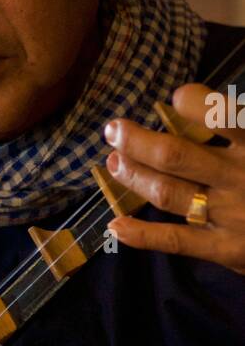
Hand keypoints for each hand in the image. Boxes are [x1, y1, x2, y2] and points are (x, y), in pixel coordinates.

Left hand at [102, 83, 244, 274]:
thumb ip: (243, 125)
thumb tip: (209, 101)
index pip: (227, 118)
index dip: (199, 105)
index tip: (177, 95)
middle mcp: (241, 179)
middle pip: (177, 157)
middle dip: (139, 141)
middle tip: (114, 128)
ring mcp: (231, 216)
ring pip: (169, 194)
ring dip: (134, 177)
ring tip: (113, 162)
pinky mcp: (225, 250)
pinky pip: (177, 242)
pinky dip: (143, 236)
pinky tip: (116, 224)